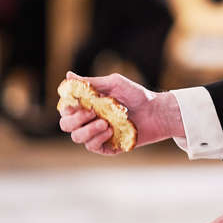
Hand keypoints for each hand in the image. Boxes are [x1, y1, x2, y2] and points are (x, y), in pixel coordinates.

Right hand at [58, 70, 184, 155]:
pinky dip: (98, 138)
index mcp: (88, 104)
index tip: (76, 103)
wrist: (157, 112)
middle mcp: (89, 120)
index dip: (67, 107)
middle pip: (66, 125)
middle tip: (91, 113)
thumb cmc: (136, 95)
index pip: (66, 108)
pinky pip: (92, 146)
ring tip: (105, 122)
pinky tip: (110, 130)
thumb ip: (91, 83)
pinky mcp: (107, 146)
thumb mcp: (114, 84)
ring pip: (77, 137)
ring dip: (88, 130)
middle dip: (75, 120)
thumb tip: (68, 75)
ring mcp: (97, 134)